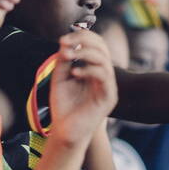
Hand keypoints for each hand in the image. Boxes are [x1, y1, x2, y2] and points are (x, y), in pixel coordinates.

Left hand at [47, 30, 117, 148]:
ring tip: (67, 56)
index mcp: (94, 70)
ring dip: (84, 53)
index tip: (62, 39)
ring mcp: (108, 87)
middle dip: (84, 40)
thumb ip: (64, 61)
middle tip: (64, 42)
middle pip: (103, 47)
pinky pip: (104, 76)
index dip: (82, 37)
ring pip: (104, 59)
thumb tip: (66, 42)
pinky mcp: (109, 98)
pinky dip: (89, 70)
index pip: (96, 45)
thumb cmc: (63, 107)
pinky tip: (74, 72)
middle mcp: (104, 76)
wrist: (65, 132)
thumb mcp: (60, 78)